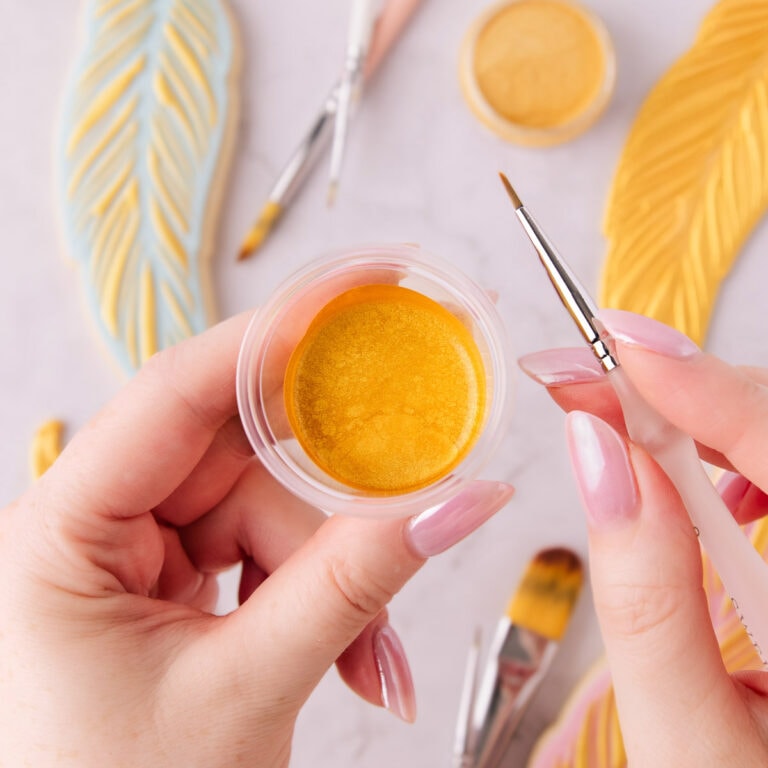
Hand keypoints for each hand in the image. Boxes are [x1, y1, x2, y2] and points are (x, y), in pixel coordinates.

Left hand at [1, 312, 512, 766]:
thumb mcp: (246, 689)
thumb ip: (354, 585)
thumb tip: (461, 501)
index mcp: (60, 534)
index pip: (176, 394)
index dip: (275, 336)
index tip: (360, 291)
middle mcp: (95, 524)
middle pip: (241, 459)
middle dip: (331, 503)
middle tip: (415, 480)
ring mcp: (139, 552)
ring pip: (268, 513)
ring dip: (336, 579)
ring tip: (374, 660)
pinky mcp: (175, 581)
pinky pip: (266, 553)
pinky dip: (317, 598)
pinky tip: (351, 658)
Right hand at [520, 309, 767, 766]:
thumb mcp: (688, 735)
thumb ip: (643, 597)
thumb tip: (595, 456)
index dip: (706, 389)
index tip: (618, 344)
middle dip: (680, 398)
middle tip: (585, 385)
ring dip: (697, 428)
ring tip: (620, 438)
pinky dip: (724, 461)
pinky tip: (693, 493)